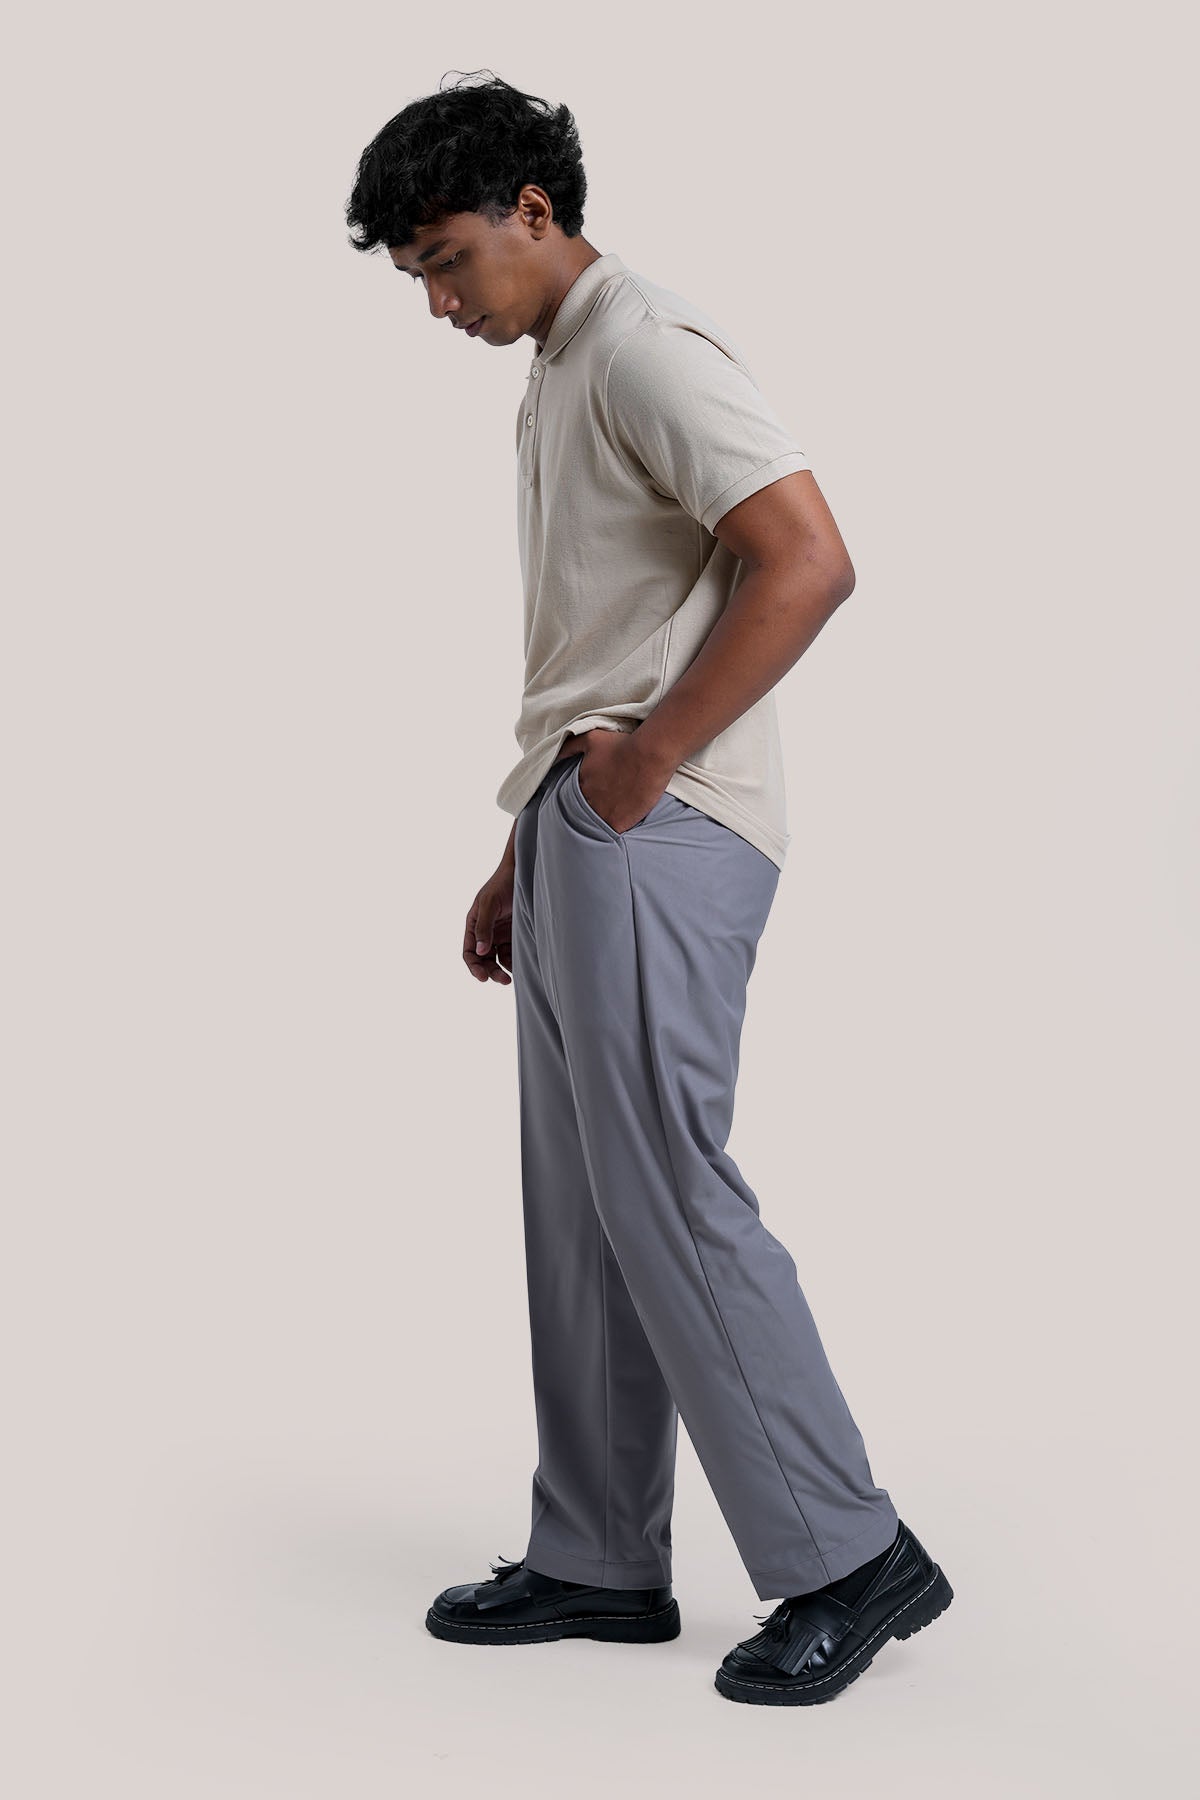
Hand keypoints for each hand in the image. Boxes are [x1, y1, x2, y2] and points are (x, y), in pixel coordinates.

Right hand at [464, 860, 513, 984]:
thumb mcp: (490, 904)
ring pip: (498, 959)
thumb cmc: (503, 884)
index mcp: (474, 924)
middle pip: (483, 959)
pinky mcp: (515, 934)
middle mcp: (486, 932)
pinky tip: (521, 965)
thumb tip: (479, 952)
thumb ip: (484, 927)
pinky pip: (512, 952)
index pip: (469, 952)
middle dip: (490, 971)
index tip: (483, 977)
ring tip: (512, 976)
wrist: (523, 872)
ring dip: (503, 969)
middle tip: (504, 980)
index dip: (474, 966)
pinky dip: (514, 961)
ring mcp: (500, 934)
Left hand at [566, 728, 671, 833]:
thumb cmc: (622, 745)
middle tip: (605, 804)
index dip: (583, 795)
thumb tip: (556, 756)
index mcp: (579, 784)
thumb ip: (570, 747)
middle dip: (590, 809)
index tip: (594, 792)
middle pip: (583, 812)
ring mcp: (602, 814)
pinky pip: (611, 834)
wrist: (649, 755)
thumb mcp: (590, 738)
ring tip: (612, 815)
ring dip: (601, 821)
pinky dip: (614, 831)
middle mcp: (587, 801)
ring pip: (596, 824)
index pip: (572, 797)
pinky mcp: (619, 823)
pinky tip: (621, 823)